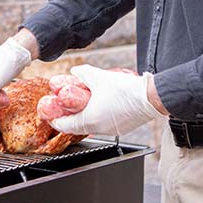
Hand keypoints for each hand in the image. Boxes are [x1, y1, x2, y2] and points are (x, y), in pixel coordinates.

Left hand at [48, 65, 165, 135]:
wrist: (152, 97)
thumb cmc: (126, 90)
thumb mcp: (98, 77)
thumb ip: (82, 73)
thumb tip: (74, 72)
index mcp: (90, 120)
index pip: (65, 126)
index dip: (54, 119)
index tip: (50, 112)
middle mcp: (100, 129)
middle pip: (77, 126)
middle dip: (69, 116)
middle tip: (63, 106)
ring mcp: (112, 130)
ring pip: (91, 125)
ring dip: (84, 115)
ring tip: (82, 102)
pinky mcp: (122, 128)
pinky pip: (103, 124)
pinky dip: (97, 116)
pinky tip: (99, 104)